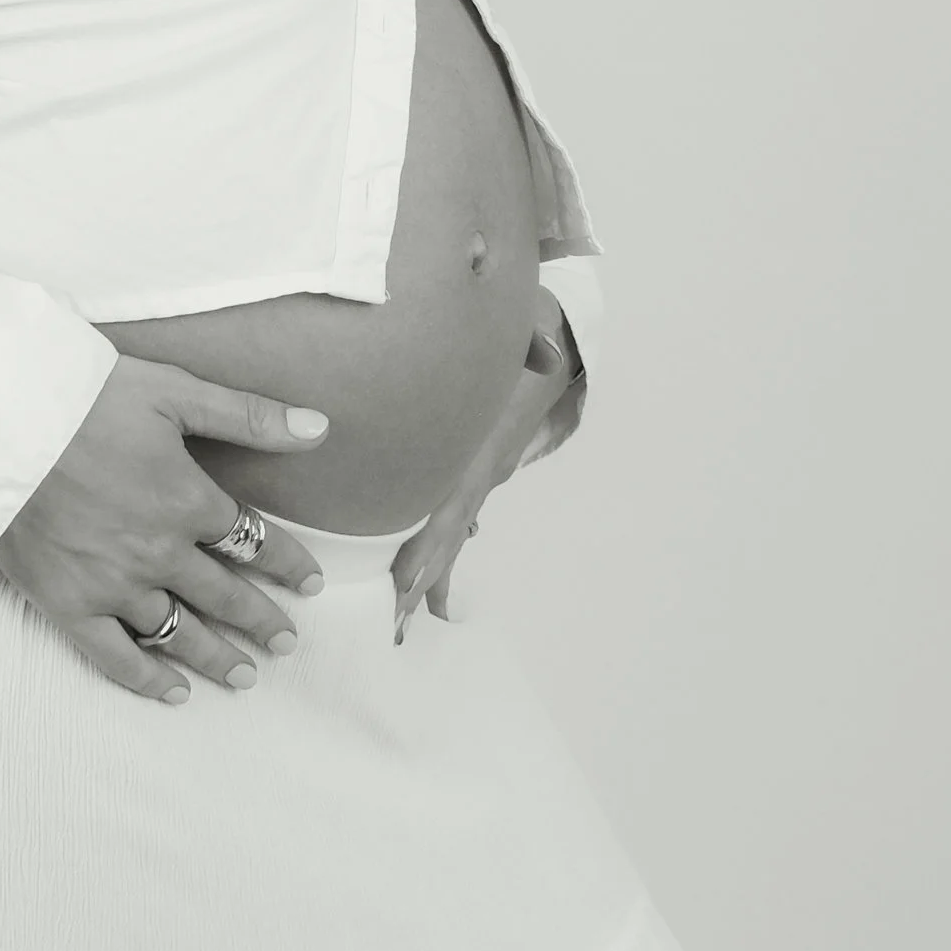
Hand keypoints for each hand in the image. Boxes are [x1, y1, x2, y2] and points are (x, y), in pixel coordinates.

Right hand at [0, 358, 329, 703]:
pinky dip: (147, 679)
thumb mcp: (172, 390)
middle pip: (224, 596)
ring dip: (216, 656)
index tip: (312, 584)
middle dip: (262, 620)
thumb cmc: (82, 398)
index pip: (254, 540)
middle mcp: (159, 553)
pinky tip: (173, 693)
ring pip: (179, 633)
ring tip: (245, 676)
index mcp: (187, 500)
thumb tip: (320, 428)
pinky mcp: (68, 604)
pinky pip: (115, 656)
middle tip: (288, 643)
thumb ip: (248, 415)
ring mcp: (113, 585)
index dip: (289, 563)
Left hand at [389, 309, 584, 642]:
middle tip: (398, 622)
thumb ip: (535, 340)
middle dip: (426, 574)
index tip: (408, 581)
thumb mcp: (533, 329)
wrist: (552, 334)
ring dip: (433, 570)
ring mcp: (484, 468)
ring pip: (454, 526)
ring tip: (407, 618)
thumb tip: (546, 353)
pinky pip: (454, 510)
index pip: (457, 497)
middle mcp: (486, 462)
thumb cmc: (527, 330)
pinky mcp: (477, 464)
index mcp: (488, 440)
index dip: (434, 540)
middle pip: (452, 528)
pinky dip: (442, 545)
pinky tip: (426, 580)